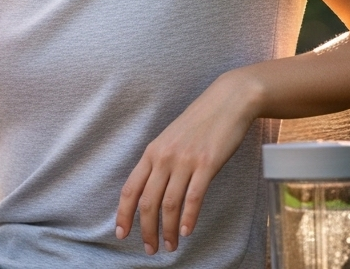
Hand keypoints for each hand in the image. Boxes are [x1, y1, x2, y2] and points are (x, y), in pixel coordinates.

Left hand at [115, 71, 261, 254]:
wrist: (227, 101)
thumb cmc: (200, 122)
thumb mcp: (171, 139)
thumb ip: (160, 163)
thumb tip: (151, 191)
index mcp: (152, 152)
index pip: (130, 189)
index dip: (123, 214)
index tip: (122, 234)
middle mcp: (164, 157)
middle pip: (148, 202)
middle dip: (147, 230)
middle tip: (150, 248)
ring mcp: (185, 160)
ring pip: (169, 204)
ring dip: (168, 230)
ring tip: (170, 245)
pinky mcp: (207, 163)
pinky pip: (193, 196)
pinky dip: (188, 217)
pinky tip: (186, 230)